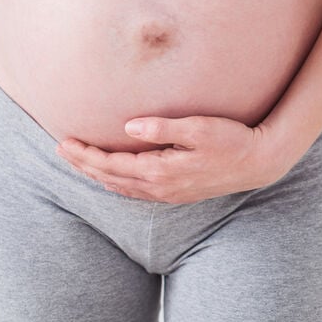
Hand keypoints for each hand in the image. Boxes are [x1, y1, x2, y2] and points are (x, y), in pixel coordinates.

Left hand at [55, 115, 292, 203]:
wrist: (259, 162)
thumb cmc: (232, 140)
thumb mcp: (199, 128)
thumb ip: (162, 128)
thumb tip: (128, 128)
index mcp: (161, 171)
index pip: (113, 164)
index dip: (86, 155)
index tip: (66, 142)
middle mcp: (161, 187)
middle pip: (111, 179)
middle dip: (84, 164)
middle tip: (62, 150)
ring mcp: (169, 193)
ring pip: (122, 188)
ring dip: (98, 175)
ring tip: (80, 162)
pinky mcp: (178, 193)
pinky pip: (137, 193)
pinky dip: (117, 184)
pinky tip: (113, 178)